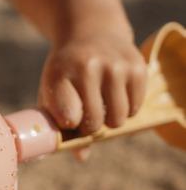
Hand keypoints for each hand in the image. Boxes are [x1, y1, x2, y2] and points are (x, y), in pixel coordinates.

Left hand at [38, 32, 146, 149]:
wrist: (90, 32)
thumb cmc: (65, 76)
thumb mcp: (52, 96)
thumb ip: (60, 128)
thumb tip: (82, 157)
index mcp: (59, 75)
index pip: (69, 116)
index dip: (71, 125)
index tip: (70, 121)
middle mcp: (88, 67)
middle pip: (94, 123)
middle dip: (90, 127)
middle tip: (85, 115)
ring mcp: (115, 65)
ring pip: (118, 119)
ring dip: (110, 121)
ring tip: (101, 105)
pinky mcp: (137, 65)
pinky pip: (135, 108)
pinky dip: (126, 109)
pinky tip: (115, 95)